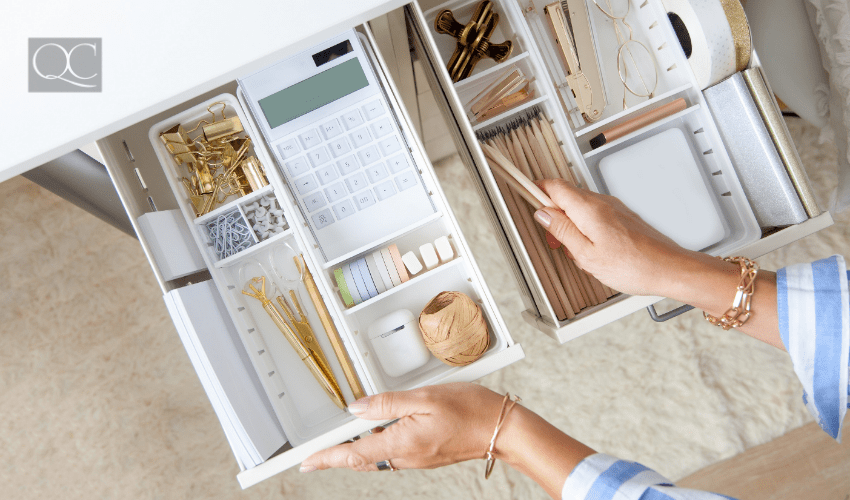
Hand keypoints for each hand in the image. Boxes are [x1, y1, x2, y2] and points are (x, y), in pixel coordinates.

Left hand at [299, 383, 505, 471]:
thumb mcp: (425, 397)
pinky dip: (377, 445)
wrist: (500, 429)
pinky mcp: (425, 455)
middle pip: (362, 458)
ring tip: (341, 440)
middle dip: (337, 455)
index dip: (327, 457)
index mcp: (402, 442)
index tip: (307, 462)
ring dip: (357, 449)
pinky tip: (377, 431)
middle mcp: (406, 456)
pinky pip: (393, 452)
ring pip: (377, 456)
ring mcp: (416, 458)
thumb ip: (387, 403)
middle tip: (315, 454)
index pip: (354, 454)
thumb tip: (357, 409)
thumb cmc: (470, 410)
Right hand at [534, 179, 697, 296]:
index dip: (536, 189)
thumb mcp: (586, 254)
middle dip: (553, 216)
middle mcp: (602, 203)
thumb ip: (562, 230)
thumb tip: (543, 214)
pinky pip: (595, 216)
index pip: (554, 186)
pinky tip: (592, 252)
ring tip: (576, 252)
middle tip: (553, 240)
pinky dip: (586, 230)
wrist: (669, 269)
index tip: (524, 193)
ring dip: (570, 226)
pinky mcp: (622, 217)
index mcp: (589, 209)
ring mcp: (614, 208)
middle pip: (566, 196)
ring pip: (580, 208)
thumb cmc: (633, 266)